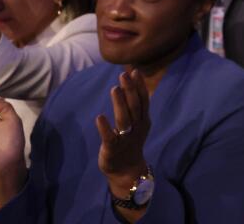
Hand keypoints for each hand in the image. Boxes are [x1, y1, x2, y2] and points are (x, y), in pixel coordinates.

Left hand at [95, 69, 150, 194]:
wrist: (127, 171)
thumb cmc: (130, 142)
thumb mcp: (138, 124)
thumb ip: (136, 107)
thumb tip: (133, 84)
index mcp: (143, 121)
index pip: (143, 100)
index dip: (139, 86)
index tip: (135, 71)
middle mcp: (137, 128)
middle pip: (135, 107)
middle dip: (130, 90)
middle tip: (124, 75)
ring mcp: (126, 139)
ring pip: (124, 119)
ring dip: (119, 104)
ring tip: (114, 89)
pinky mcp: (113, 149)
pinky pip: (109, 137)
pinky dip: (105, 128)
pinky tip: (100, 117)